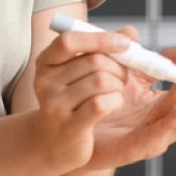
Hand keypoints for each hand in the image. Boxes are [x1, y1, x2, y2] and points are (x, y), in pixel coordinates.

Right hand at [28, 27, 134, 172]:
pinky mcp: (69, 127)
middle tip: (122, 77)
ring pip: (101, 81)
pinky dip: (115, 101)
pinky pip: (101, 104)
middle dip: (118, 67)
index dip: (100, 38)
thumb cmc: (73, 100)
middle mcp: (45, 81)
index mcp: (46, 61)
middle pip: (94, 61)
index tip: (124, 43)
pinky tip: (113, 105)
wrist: (53, 143)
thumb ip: (104, 48)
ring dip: (118, 86)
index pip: (69, 41)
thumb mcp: (81, 71)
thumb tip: (130, 32)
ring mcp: (54, 105)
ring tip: (115, 93)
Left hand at [82, 26, 175, 171]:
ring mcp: (153, 137)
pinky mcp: (135, 148)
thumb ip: (148, 57)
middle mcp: (165, 123)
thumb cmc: (104, 103)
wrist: (74, 131)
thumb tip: (170, 39)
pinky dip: (172, 123)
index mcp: (167, 105)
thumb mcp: (129, 74)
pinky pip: (157, 136)